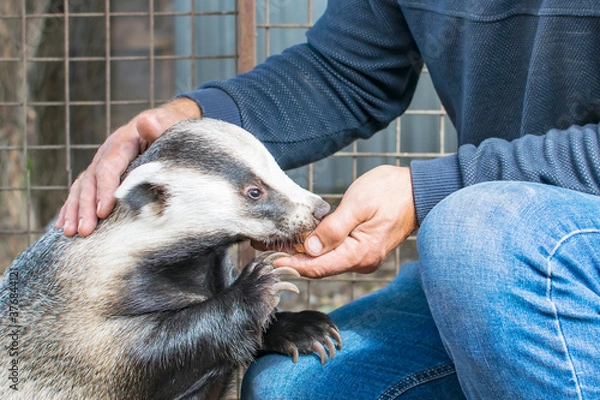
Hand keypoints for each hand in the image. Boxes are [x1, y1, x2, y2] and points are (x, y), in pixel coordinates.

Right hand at [55, 97, 200, 235]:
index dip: (105, 189)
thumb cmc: (170, 129)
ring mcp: (101, 163)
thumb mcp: (168, 125)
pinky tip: (63, 226)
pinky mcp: (100, 174)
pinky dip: (71, 208)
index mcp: (123, 141)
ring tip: (70, 233)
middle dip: (86, 206)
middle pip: (91, 180)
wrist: (164, 123)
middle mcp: (107, 152)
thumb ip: (159, 126)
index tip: (104, 211)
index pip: (110, 166)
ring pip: (82, 187)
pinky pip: (81, 191)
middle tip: (84, 231)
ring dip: (74, 210)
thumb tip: (147, 122)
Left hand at [274, 166, 416, 277]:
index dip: (293, 265)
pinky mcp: (364, 249)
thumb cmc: (389, 192)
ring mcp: (364, 257)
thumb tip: (309, 248)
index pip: (319, 267)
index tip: (271, 261)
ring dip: (304, 255)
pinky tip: (304, 242)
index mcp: (360, 253)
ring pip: (327, 262)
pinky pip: (336, 255)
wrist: (417, 190)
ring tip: (279, 246)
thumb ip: (333, 228)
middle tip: (267, 251)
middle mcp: (362, 261)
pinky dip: (318, 250)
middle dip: (294, 261)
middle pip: (320, 267)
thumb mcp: (358, 204)